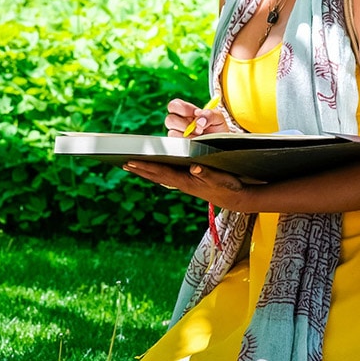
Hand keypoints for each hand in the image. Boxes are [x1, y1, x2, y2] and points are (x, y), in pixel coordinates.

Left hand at [122, 160, 252, 210]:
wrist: (236, 199)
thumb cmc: (230, 186)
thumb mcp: (222, 179)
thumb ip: (207, 173)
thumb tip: (194, 167)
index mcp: (187, 181)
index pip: (162, 172)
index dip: (146, 167)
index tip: (130, 162)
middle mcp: (182, 184)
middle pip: (156, 175)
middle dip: (140, 169)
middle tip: (123, 163)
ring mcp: (184, 184)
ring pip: (160, 177)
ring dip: (145, 171)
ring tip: (131, 165)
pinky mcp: (187, 183)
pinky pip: (167, 176)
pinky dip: (156, 172)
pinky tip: (151, 168)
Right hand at [166, 97, 227, 137]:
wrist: (222, 142)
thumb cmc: (218, 127)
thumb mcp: (218, 117)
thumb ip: (209, 114)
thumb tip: (199, 121)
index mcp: (186, 111)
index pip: (174, 105)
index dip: (182, 108)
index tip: (194, 113)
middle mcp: (180, 121)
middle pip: (169, 119)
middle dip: (185, 124)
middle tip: (198, 128)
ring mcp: (178, 134)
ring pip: (173, 133)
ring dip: (188, 135)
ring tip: (200, 136)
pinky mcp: (180, 144)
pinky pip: (178, 143)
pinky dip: (189, 143)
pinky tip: (197, 142)